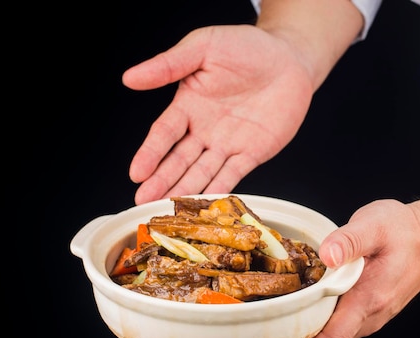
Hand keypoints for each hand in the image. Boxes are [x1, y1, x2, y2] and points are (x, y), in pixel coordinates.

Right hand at [123, 24, 313, 203]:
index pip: (164, 134)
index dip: (150, 154)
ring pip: (202, 172)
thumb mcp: (203, 46)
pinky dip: (218, 190)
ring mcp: (228, 144)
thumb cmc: (246, 47)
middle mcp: (204, 130)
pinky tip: (203, 204)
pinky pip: (232, 175)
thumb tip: (129, 78)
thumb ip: (168, 65)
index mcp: (188, 105)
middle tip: (144, 201)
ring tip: (167, 208)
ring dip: (184, 191)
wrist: (290, 58)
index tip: (136, 173)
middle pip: (178, 160)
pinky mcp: (252, 153)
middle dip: (161, 181)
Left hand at [263, 199, 419, 337]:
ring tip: (271, 334)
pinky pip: (339, 327)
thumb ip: (350, 240)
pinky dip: (316, 329)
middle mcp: (370, 314)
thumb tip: (327, 256)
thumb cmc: (404, 230)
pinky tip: (299, 316)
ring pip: (332, 337)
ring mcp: (371, 315)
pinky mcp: (369, 309)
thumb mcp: (375, 225)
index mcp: (369, 298)